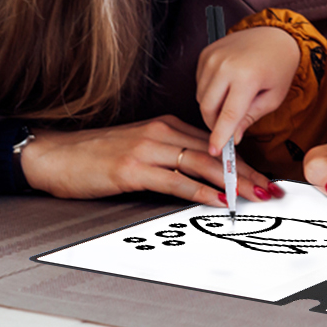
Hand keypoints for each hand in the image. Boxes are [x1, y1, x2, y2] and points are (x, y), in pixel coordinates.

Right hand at [19, 115, 280, 204]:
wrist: (54, 155)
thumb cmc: (94, 157)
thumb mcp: (139, 149)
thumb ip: (169, 157)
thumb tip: (201, 176)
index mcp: (164, 126)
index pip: (215, 143)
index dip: (243, 161)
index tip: (265, 176)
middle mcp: (160, 133)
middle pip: (215, 153)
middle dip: (248, 172)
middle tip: (272, 187)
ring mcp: (147, 149)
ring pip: (201, 164)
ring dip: (233, 182)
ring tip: (257, 195)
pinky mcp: (132, 168)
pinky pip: (174, 181)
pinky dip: (199, 191)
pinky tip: (218, 200)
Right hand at [196, 26, 300, 154]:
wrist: (274, 36)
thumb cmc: (279, 67)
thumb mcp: (273, 97)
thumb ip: (250, 118)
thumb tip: (233, 137)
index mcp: (246, 77)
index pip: (228, 115)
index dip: (220, 136)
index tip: (215, 151)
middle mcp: (225, 65)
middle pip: (207, 108)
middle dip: (215, 124)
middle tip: (228, 130)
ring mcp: (212, 57)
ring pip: (201, 97)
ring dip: (212, 108)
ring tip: (232, 104)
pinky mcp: (205, 54)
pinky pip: (200, 83)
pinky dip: (210, 92)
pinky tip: (226, 88)